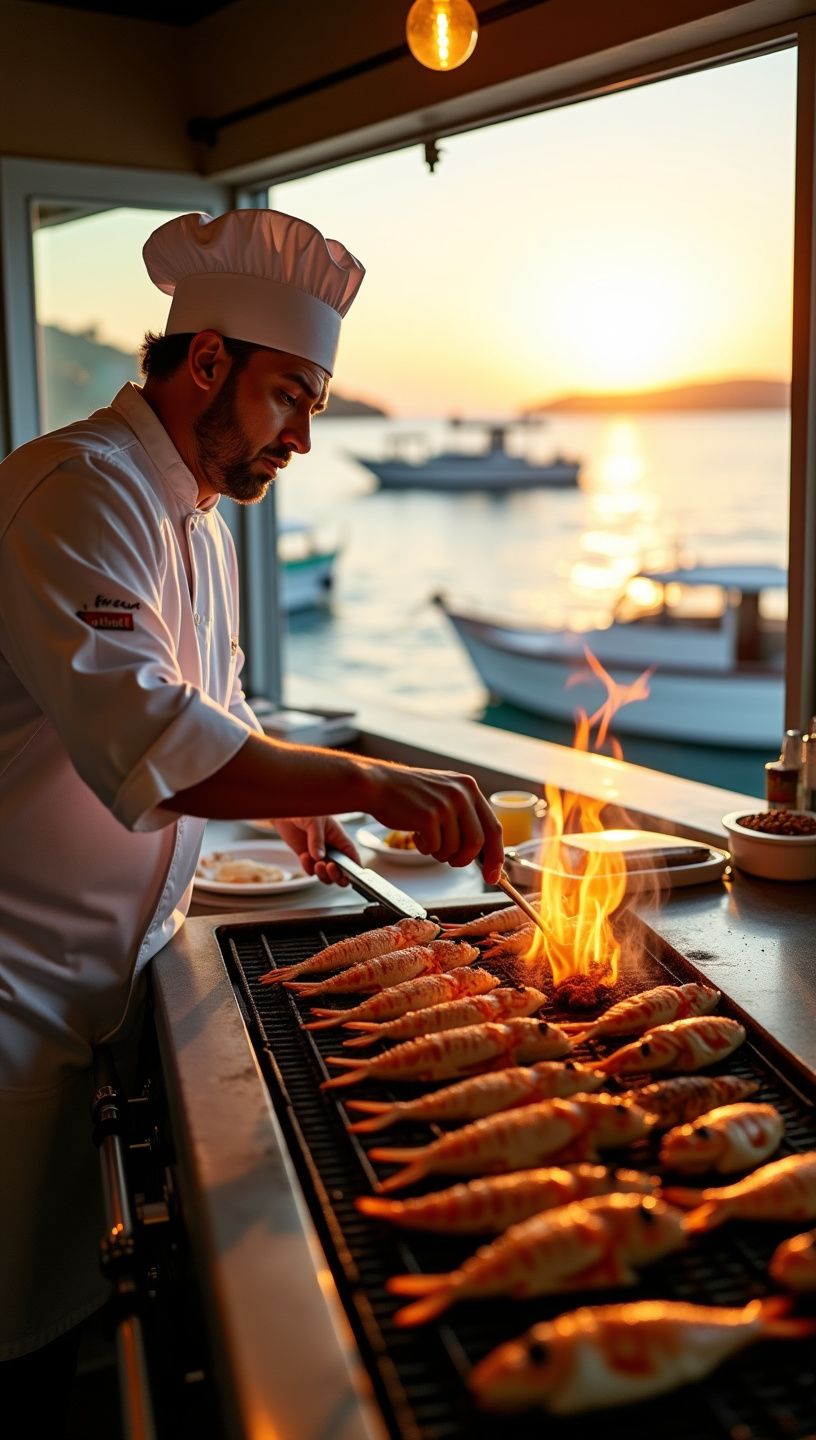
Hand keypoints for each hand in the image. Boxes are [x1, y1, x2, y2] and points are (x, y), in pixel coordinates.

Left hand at [272, 815, 359, 885]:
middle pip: (341, 871)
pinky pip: (310, 871)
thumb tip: (319, 857)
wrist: (285, 810)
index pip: (352, 856)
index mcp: (339, 838)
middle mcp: (332, 849)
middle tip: (329, 867)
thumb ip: (317, 839)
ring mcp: (319, 855)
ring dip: (323, 874)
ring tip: (317, 864)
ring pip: (327, 875)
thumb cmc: (305, 809)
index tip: (349, 874)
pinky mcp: (307, 857)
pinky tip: (304, 856)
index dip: (354, 868)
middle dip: (337, 874)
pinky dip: (308, 868)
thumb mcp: (314, 821)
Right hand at [366, 764, 503, 883]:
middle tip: (453, 862)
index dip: (495, 856)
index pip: (494, 828)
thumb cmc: (409, 795)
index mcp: (469, 787)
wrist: (377, 785)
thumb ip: (466, 816)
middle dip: (465, 859)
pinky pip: (435, 848)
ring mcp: (445, 804)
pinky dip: (425, 849)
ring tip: (428, 840)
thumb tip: (484, 852)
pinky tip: (416, 835)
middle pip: (478, 842)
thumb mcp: (445, 795)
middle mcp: (461, 793)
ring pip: (455, 848)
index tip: (493, 875)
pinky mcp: (428, 816)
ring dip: (441, 854)